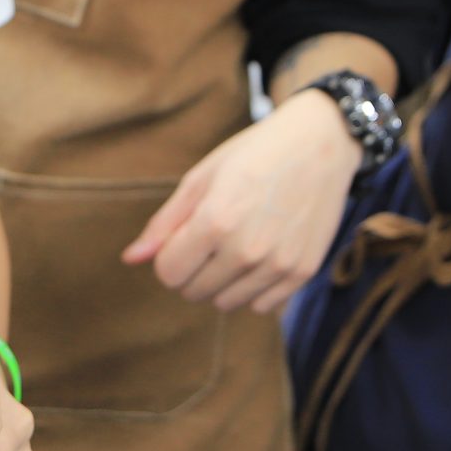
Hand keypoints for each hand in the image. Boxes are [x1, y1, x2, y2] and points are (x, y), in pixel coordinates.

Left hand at [121, 91, 362, 314]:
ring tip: (238, 243)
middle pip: (194, 291)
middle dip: (193, 269)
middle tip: (212, 236)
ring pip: (225, 303)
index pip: (169, 273)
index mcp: (215, 222)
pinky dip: (254, 288)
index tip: (184, 236)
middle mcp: (247, 250)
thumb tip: (130, 259)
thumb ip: (164, 223)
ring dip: (222, 281)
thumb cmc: (253, 155)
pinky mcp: (302, 273)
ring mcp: (278, 265)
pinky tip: (262, 254)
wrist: (319, 143)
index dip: (169, 256)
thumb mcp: (202, 178)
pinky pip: (260, 306)